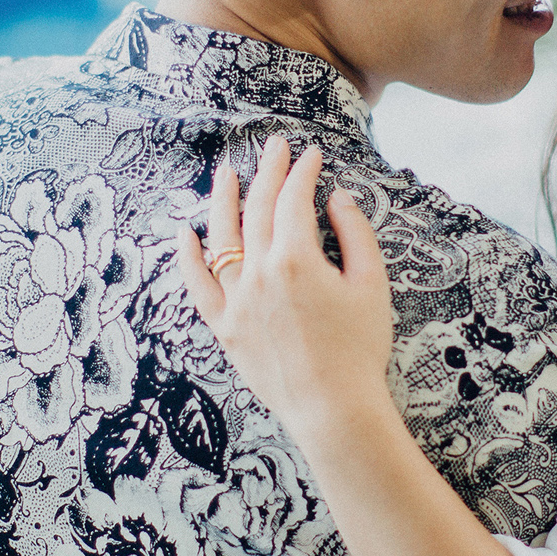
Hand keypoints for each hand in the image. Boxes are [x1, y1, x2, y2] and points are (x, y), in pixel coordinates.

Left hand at [177, 136, 395, 438]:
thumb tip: (337, 199)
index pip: (293, 200)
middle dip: (268, 172)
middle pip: (257, 209)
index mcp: (295, 259)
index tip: (310, 156)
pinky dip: (187, 258)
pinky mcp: (224, 327)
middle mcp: (258, 273)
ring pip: (220, 238)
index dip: (302, 173)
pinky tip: (185, 233)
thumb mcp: (372, 285)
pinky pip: (197, 286)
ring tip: (227, 173)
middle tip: (275, 147)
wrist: (334, 408)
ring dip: (223, 200)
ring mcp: (235, 301)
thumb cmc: (359, 349)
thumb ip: (355, 234)